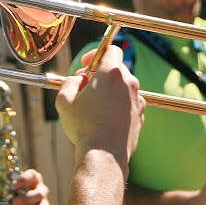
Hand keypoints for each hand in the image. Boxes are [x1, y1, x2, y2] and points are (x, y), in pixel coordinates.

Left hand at [10, 169, 53, 204]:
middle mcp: (41, 190)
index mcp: (34, 179)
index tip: (15, 186)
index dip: (24, 179)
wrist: (23, 203)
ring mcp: (44, 203)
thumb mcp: (13, 187)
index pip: (32, 175)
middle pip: (39, 194)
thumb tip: (9, 190)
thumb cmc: (16, 192)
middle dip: (26, 199)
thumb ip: (11, 187)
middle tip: (14, 202)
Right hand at [58, 45, 144, 163]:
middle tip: (85, 87)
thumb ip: (70, 81)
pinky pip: (128, 102)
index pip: (111, 49)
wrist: (104, 155)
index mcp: (111, 73)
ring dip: (109, 90)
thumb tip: (79, 79)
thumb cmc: (83, 127)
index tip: (86, 64)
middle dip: (100, 73)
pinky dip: (118, 105)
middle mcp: (129, 82)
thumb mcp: (64, 100)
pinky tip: (104, 119)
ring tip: (93, 106)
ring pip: (122, 86)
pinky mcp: (141, 114)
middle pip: (116, 68)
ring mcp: (137, 99)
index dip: (97, 53)